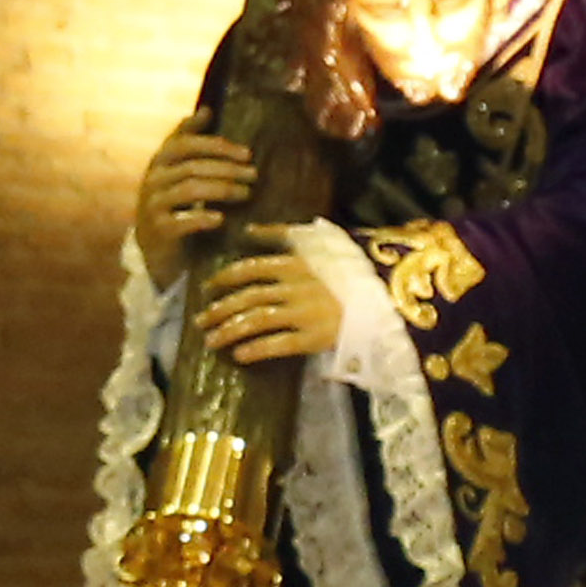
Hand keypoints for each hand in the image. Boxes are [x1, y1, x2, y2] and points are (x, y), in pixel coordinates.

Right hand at [133, 127, 254, 277]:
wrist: (156, 250)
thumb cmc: (175, 206)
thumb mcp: (178, 173)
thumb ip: (190, 144)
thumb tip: (207, 109)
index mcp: (160, 162)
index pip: (185, 143)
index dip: (216, 145)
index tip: (245, 152)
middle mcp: (153, 180)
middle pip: (192, 166)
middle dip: (227, 168)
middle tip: (254, 174)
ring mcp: (153, 205)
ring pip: (190, 189)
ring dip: (222, 189)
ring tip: (246, 193)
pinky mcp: (158, 231)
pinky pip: (182, 221)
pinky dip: (203, 218)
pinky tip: (221, 219)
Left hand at [188, 244, 347, 368]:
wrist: (385, 301)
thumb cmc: (349, 274)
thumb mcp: (318, 247)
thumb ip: (283, 237)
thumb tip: (247, 230)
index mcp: (296, 264)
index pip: (251, 269)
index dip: (224, 278)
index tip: (206, 287)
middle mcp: (296, 287)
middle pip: (247, 297)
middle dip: (219, 309)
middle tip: (200, 320)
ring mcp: (304, 313)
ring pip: (256, 321)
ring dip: (229, 331)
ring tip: (211, 341)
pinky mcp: (314, 338)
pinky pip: (278, 344)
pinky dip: (255, 350)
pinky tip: (239, 356)